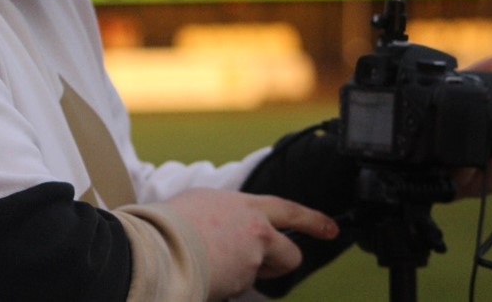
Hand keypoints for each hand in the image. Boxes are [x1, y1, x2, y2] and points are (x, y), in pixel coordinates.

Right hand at [164, 188, 337, 300]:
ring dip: (238, 275)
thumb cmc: (169, 222)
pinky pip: (235, 289)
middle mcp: (255, 231)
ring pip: (254, 276)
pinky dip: (221, 285)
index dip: (313, 220)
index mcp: (246, 206)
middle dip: (280, 264)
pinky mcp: (241, 285)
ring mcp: (250, 260)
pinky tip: (201, 274)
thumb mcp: (200, 202)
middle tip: (261, 266)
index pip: (289, 211)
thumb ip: (224, 213)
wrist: (159, 245)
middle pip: (289, 255)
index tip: (331, 229)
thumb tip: (227, 225)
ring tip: (206, 262)